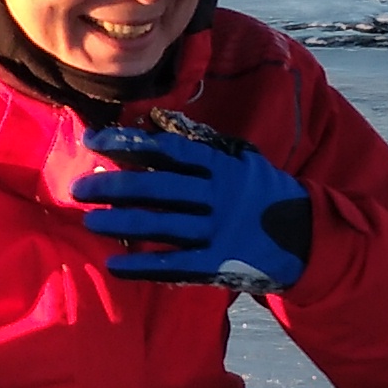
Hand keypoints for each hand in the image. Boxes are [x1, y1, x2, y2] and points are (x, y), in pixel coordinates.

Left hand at [72, 121, 311, 292]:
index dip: (129, 144)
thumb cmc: (264, 193)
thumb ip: (203, 144)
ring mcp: (220, 230)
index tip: (95, 142)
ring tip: (90, 221)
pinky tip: (115, 265)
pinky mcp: (220, 263)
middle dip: (116, 186)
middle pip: (159, 187)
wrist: (307, 237)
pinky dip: (144, 265)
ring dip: (123, 224)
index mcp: (222, 165)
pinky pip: (176, 264)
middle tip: (80, 188)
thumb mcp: (242, 160)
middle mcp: (220, 195)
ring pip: (163, 224)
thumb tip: (158, 122)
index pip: (168, 149)